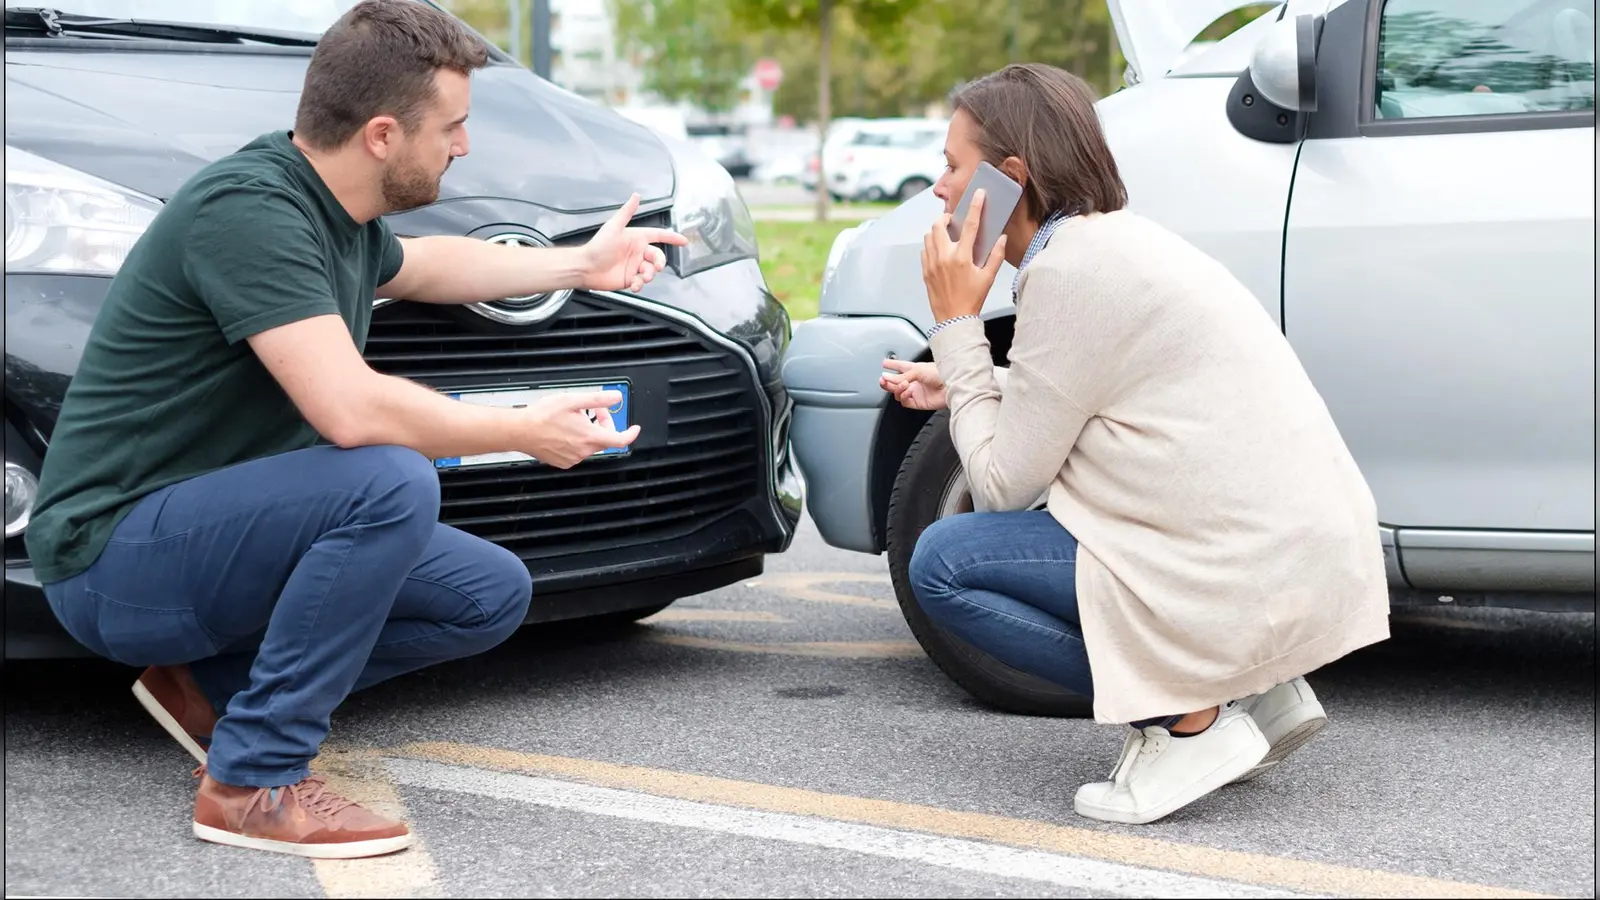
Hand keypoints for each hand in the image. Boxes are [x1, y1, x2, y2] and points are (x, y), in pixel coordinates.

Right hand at [524, 390, 640, 468]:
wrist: (520, 431)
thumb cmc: (542, 416)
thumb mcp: (573, 400)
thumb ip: (598, 400)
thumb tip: (616, 398)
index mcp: (589, 437)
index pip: (620, 440)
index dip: (630, 434)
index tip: (634, 429)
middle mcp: (583, 451)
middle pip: (604, 439)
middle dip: (602, 423)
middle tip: (591, 410)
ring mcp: (573, 458)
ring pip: (589, 445)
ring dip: (587, 432)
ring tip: (572, 419)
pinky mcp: (563, 462)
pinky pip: (577, 452)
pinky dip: (576, 441)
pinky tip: (563, 431)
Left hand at [582, 193, 689, 292]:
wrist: (586, 267)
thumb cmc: (598, 246)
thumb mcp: (614, 227)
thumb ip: (627, 212)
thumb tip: (636, 195)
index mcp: (636, 238)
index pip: (658, 235)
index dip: (671, 237)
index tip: (683, 241)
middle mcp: (637, 251)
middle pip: (658, 256)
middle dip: (659, 263)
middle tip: (656, 267)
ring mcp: (634, 265)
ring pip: (651, 270)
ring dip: (649, 275)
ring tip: (642, 277)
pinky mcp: (630, 278)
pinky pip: (642, 282)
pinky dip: (641, 284)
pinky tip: (635, 285)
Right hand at [879, 358, 946, 410]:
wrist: (952, 385)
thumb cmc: (941, 373)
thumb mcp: (917, 370)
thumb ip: (900, 375)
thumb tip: (887, 377)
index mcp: (914, 369)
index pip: (900, 366)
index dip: (891, 364)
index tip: (884, 363)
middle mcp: (914, 380)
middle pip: (895, 382)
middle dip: (887, 381)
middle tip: (883, 379)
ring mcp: (915, 391)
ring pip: (897, 393)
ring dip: (897, 389)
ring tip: (903, 385)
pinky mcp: (917, 402)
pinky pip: (904, 402)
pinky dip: (903, 397)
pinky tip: (908, 392)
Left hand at [922, 189, 1007, 322]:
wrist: (953, 320)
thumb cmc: (971, 300)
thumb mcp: (988, 278)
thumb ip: (996, 256)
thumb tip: (1001, 239)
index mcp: (962, 257)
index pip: (970, 225)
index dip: (975, 206)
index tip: (978, 195)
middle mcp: (944, 257)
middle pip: (939, 225)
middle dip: (946, 218)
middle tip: (953, 221)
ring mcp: (932, 263)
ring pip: (929, 236)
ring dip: (937, 231)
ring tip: (947, 235)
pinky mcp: (925, 271)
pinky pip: (924, 250)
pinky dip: (931, 245)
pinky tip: (940, 251)